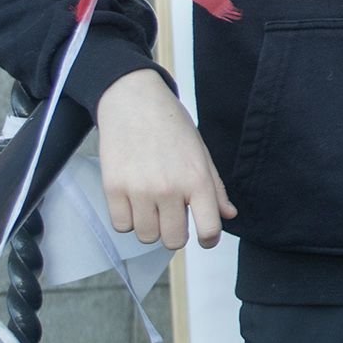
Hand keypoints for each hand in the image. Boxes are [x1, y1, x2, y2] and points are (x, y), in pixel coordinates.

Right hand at [95, 68, 233, 249]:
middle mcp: (169, 189)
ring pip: (146, 236)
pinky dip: (128, 220)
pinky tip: (133, 202)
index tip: (205, 237)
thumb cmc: (172, 126)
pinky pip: (122, 226)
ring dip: (150, 226)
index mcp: (197, 179)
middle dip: (175, 233)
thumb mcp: (201, 153)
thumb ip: (215, 188)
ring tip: (151, 204)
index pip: (209, 228)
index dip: (209, 239)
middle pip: (173, 241)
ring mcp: (139, 190)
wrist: (134, 102)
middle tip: (173, 217)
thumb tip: (228, 214)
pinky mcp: (113, 189)